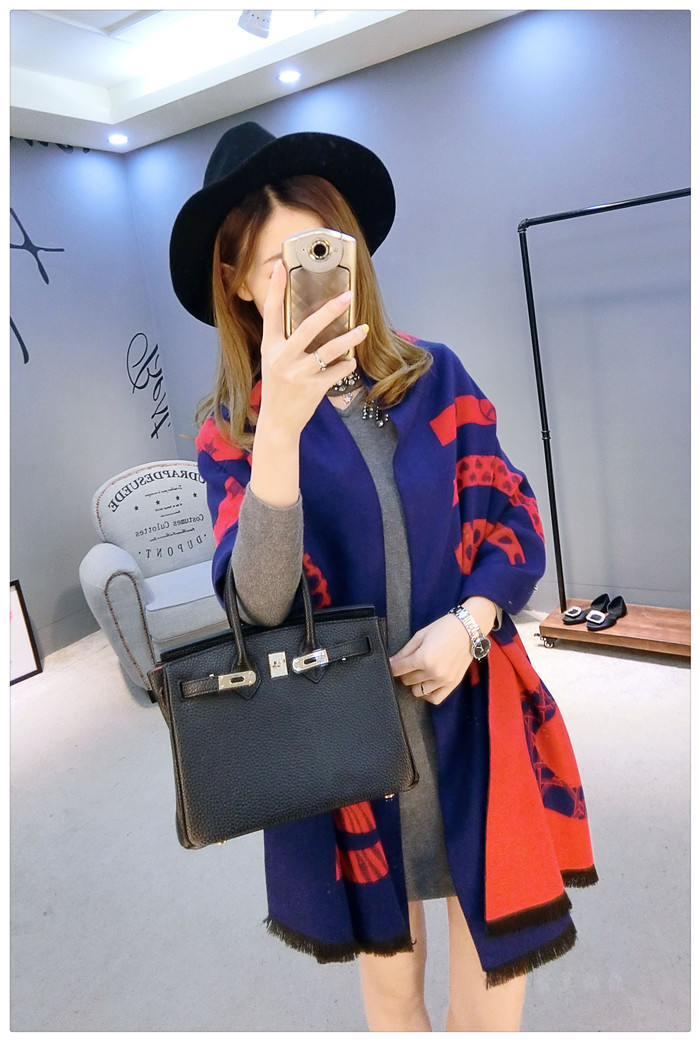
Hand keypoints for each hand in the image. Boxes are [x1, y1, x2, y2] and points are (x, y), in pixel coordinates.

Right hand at [257, 259, 367, 439]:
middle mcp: (282, 358)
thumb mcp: (274, 361)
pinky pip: (337, 371)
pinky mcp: (314, 388)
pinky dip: (346, 365)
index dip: (276, 288)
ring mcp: (298, 374)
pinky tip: (350, 362)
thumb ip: (287, 341)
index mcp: (271, 347)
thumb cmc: (279, 388)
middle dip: (330, 310)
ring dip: (349, 338)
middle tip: (348, 296)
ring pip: (329, 350)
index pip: (271, 312)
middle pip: (308, 327)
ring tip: (363, 330)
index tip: (281, 265)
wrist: (278, 422)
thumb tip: (311, 318)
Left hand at [389, 614, 473, 705]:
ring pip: (418, 691)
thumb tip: (391, 662)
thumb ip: (405, 651)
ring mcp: (443, 680)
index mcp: (423, 658)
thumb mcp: (420, 635)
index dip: (392, 666)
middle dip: (404, 672)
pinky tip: (426, 684)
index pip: (398, 670)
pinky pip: (435, 699)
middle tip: (408, 664)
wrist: (468, 629)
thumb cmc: (444, 628)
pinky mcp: (452, 684)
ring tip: (419, 673)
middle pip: (407, 680)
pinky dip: (427, 694)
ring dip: (414, 683)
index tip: (392, 664)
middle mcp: (433, 672)